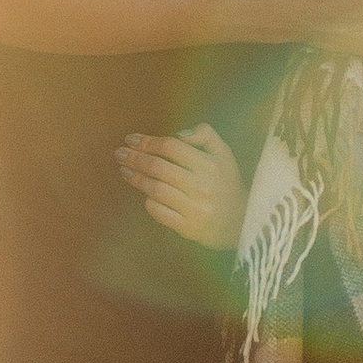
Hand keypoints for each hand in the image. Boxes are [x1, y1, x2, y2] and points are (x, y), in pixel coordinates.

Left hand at [116, 123, 245, 248]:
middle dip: (135, 158)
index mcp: (210, 165)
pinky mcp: (188, 228)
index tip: (132, 139)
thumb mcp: (224, 154)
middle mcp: (202, 186)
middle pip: (159, 168)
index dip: (149, 142)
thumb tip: (178, 134)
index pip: (172, 148)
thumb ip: (205, 136)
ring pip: (156, 190)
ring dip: (136, 178)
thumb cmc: (227, 183)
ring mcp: (195, 209)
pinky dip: (149, 202)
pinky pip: (160, 213)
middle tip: (120, 153)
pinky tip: (144, 194)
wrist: (243, 223)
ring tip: (124, 170)